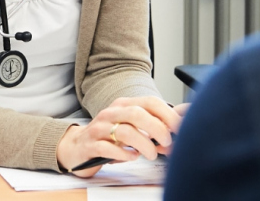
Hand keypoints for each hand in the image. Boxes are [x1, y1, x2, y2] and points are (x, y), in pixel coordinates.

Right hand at [56, 97, 182, 176]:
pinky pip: (108, 148)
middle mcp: (111, 113)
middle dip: (157, 128)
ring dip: (143, 144)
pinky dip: (124, 154)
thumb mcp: (131, 126)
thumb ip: (155, 124)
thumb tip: (183, 121)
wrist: (77, 147)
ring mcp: (99, 128)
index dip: (167, 114)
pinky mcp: (90, 145)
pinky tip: (132, 157)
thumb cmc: (109, 136)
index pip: (149, 102)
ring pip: (124, 131)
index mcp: (124, 105)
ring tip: (151, 154)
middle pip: (137, 114)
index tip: (179, 128)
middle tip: (167, 143)